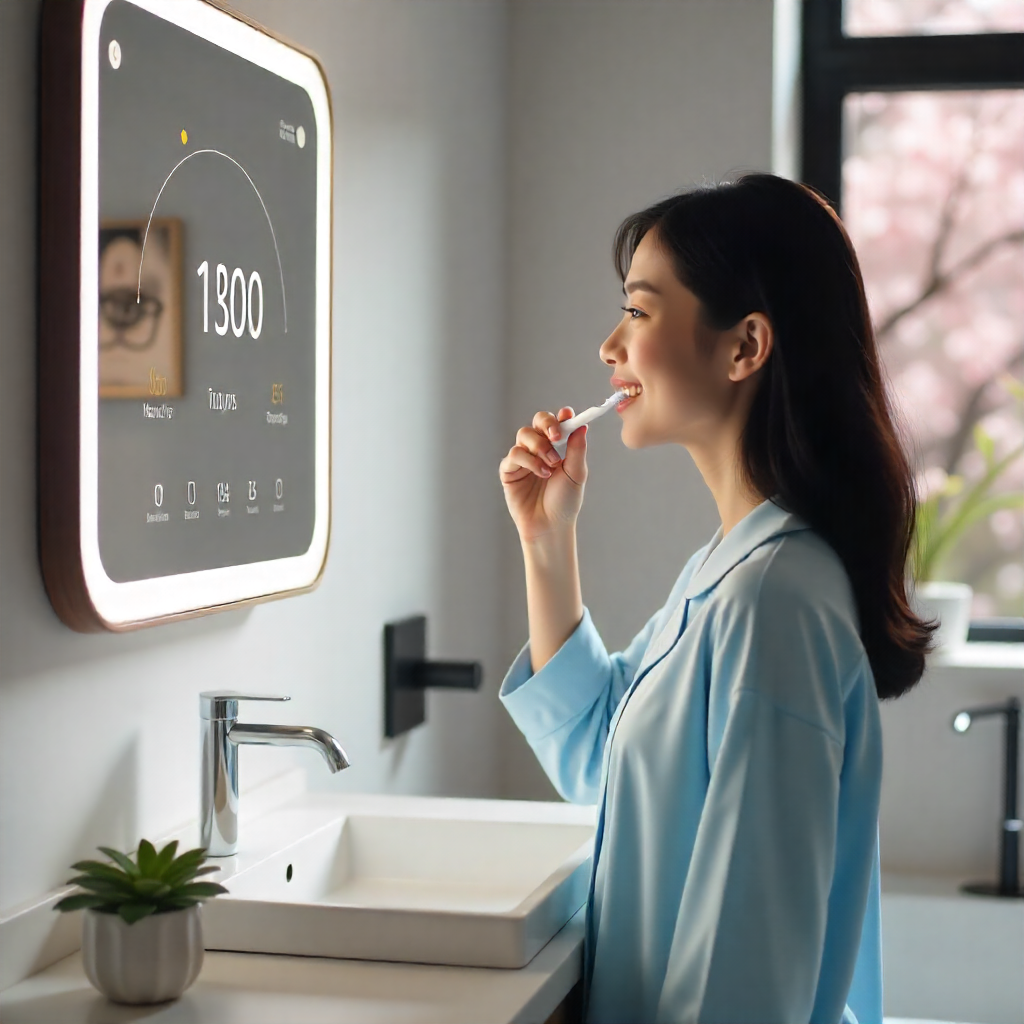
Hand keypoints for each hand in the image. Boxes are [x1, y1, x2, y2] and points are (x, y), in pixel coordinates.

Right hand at [499, 408, 587, 542]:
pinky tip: (542, 474)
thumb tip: (581, 426)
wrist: (550, 525)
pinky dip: (530, 461)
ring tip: (551, 464)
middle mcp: (538, 449)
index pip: (556, 423)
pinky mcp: (509, 471)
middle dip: (547, 424)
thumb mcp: (576, 474)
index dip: (560, 417)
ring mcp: (522, 459)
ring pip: (524, 435)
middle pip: (537, 422)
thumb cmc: (564, 502)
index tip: (567, 416)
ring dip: (539, 446)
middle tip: (557, 436)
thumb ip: (577, 449)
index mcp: (556, 448)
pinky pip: (514, 455)